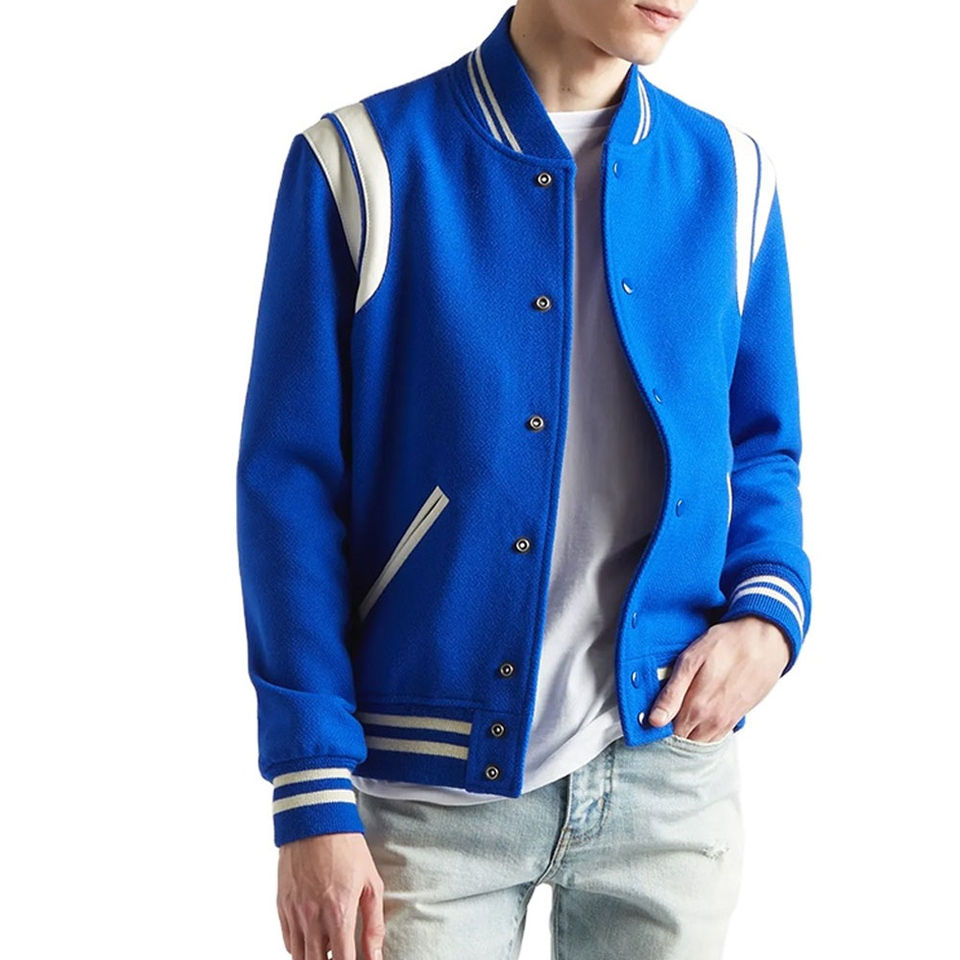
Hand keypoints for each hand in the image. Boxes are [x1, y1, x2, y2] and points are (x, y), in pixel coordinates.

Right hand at [277, 832, 384, 959]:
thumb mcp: (371, 883)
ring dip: (315, 958)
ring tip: (329, 950)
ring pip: (299, 957)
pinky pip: (287, 942)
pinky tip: (314, 940)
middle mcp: (313, 917)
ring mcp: (294, 912)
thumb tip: (376, 956)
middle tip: (342, 953)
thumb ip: (374, 924)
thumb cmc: (347, 849)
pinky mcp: (282, 905)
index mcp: (339, 912)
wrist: (315, 820)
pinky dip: (300, 948)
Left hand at [646, 615, 790, 740]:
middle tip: (664, 714)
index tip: (652, 717)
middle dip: (672, 733)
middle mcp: (713, 721)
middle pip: (685, 741)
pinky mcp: (738, 717)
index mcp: (696, 708)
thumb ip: (672, 694)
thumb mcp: (691, 661)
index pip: (670, 735)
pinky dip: (705, 733)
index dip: (659, 728)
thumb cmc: (725, 645)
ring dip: (689, 734)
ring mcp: (728, 721)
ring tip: (681, 714)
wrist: (764, 641)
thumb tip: (654, 721)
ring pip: (702, 742)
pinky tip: (700, 717)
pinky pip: (718, 737)